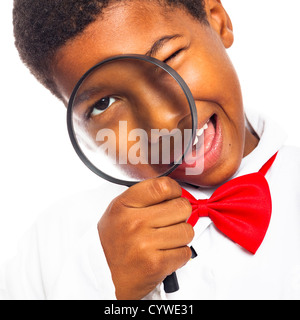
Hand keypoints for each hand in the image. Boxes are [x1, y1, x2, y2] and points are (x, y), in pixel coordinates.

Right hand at [97, 177, 193, 299]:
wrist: (101, 276)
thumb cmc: (112, 243)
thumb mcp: (118, 211)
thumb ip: (143, 198)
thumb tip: (172, 193)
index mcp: (124, 205)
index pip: (162, 186)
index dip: (174, 190)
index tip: (173, 196)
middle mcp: (135, 223)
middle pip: (181, 207)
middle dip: (181, 214)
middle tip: (172, 219)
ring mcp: (146, 244)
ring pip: (187, 231)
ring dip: (181, 236)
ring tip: (166, 239)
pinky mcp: (156, 264)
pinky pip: (185, 252)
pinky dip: (179, 254)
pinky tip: (165, 253)